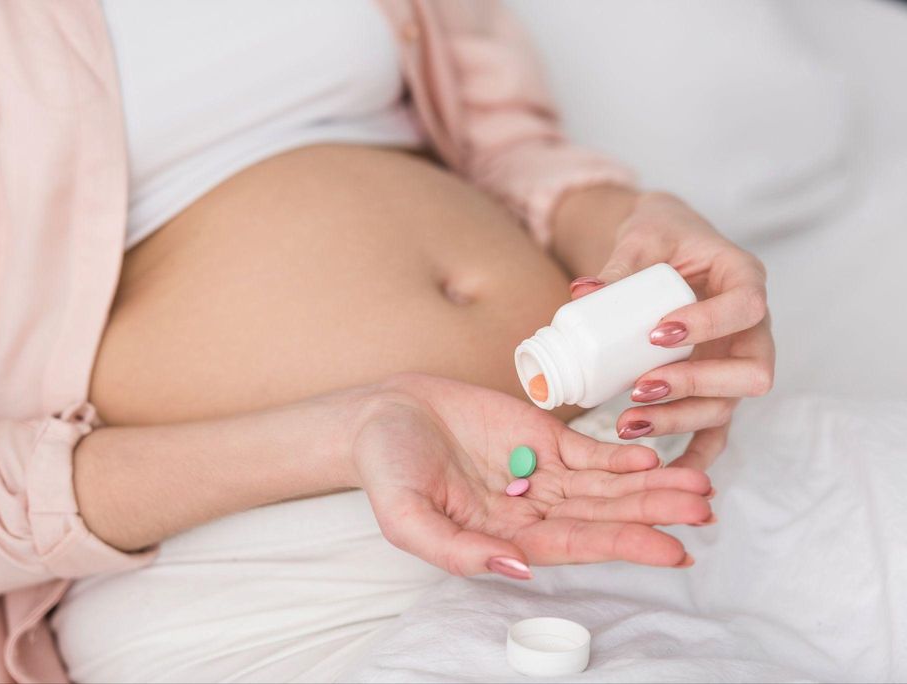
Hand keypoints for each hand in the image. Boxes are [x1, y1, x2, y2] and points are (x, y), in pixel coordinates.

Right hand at [347, 373, 712, 579]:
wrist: (383, 413)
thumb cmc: (388, 470)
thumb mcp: (407, 520)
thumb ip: (458, 553)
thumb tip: (519, 571)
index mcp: (505, 538)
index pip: (576, 546)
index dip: (624, 547)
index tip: (673, 551)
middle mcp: (533, 509)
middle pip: (604, 515)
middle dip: (653, 513)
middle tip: (702, 510)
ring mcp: (541, 471)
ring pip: (607, 483)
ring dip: (651, 485)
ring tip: (698, 485)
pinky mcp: (542, 435)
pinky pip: (589, 448)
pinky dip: (620, 452)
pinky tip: (650, 455)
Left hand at [570, 192, 774, 469]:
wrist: (668, 243)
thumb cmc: (660, 235)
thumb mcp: (641, 237)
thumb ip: (618, 265)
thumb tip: (582, 295)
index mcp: (744, 279)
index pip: (746, 306)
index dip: (708, 324)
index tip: (658, 332)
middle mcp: (752, 327)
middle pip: (750, 370)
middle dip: (695, 383)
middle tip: (641, 386)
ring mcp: (736, 361)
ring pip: (729, 405)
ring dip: (682, 419)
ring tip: (627, 422)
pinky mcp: (715, 386)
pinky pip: (716, 428)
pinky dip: (696, 452)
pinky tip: (668, 473)